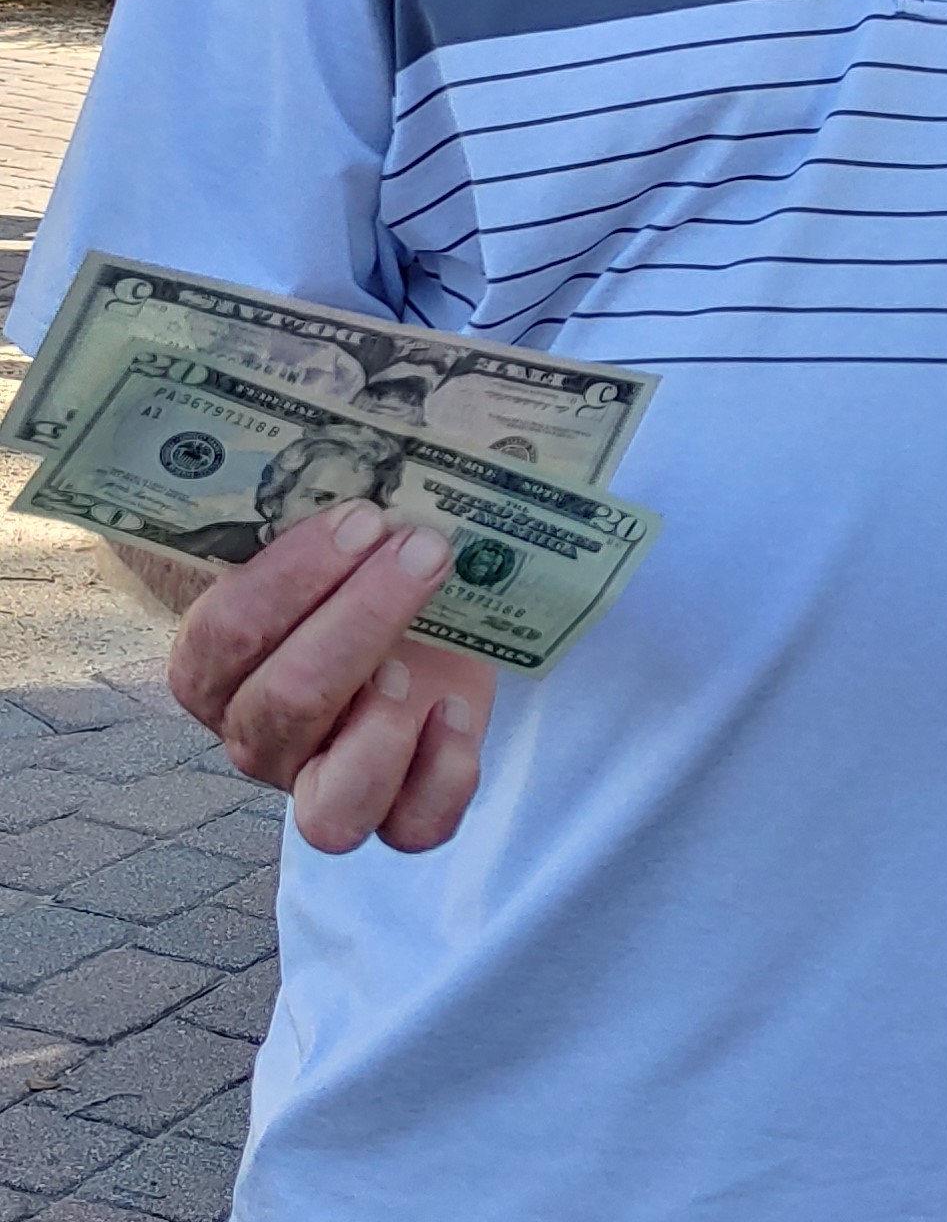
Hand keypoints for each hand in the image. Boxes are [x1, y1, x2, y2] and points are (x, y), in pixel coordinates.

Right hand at [168, 498, 496, 854]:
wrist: (402, 601)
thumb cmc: (349, 553)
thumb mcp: (314, 514)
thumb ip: (289, 477)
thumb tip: (304, 390)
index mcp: (212, 664)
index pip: (225, 633)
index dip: (293, 575)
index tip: (364, 515)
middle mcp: (257, 734)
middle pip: (283, 705)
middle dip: (360, 620)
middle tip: (421, 548)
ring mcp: (325, 781)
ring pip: (331, 811)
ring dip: (382, 730)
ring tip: (421, 664)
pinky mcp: (402, 803)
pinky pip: (412, 831)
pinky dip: (441, 780)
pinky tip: (458, 709)